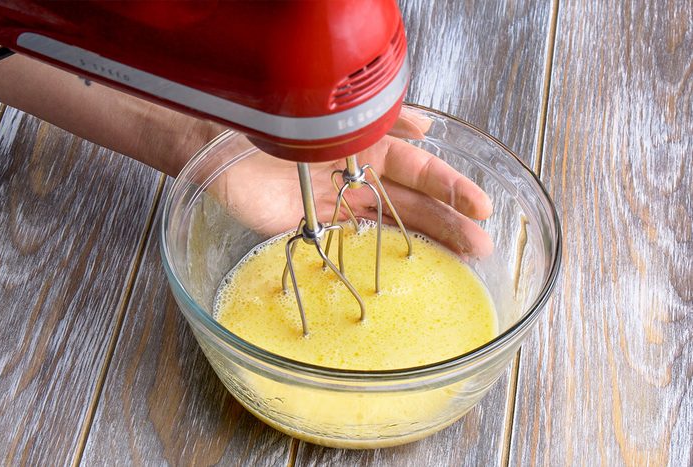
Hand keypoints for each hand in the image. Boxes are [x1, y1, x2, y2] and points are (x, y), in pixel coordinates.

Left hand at [219, 108, 493, 257]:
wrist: (218, 153)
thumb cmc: (272, 129)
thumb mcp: (330, 119)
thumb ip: (377, 119)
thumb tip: (427, 127)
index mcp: (368, 146)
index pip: (419, 170)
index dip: (451, 189)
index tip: (481, 208)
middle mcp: (361, 176)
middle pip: (415, 202)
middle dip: (450, 223)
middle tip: (481, 248)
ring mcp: (342, 204)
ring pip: (394, 225)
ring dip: (428, 242)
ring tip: (463, 260)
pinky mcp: (319, 228)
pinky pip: (359, 241)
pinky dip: (385, 253)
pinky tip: (411, 265)